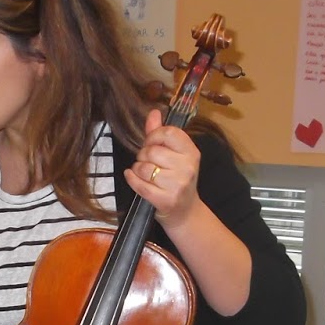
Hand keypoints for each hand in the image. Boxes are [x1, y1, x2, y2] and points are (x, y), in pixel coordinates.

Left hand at [124, 108, 201, 229]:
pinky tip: (133, 177)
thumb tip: (154, 112)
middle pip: (152, 150)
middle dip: (143, 155)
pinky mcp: (165, 200)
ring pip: (143, 167)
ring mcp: (177, 185)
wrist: (185, 212)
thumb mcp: (175, 155)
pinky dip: (132, 179)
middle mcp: (187, 167)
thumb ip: (161, 133)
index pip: (168, 133)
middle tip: (149, 163)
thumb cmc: (177, 180)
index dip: (153, 136)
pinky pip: (139, 184)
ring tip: (145, 173)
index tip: (151, 143)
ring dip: (138, 169)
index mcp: (192, 152)